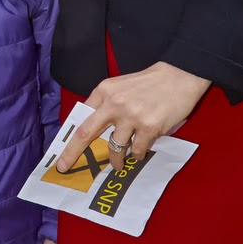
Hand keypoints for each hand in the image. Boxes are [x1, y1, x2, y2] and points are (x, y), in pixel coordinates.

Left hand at [56, 61, 211, 173]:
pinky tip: (139, 152)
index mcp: (104, 91)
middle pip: (86, 134)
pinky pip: (137, 150)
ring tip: (119, 164)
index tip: (62, 153)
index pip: (81, 118)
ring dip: (116, 160)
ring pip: (115, 148)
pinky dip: (137, 155)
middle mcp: (114, 103)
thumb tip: (92, 130)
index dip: (70, 138)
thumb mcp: (120, 86)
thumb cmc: (149, 83)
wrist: (180, 76)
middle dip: (72, 154)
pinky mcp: (149, 127)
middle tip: (64, 167)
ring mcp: (131, 116)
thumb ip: (105, 104)